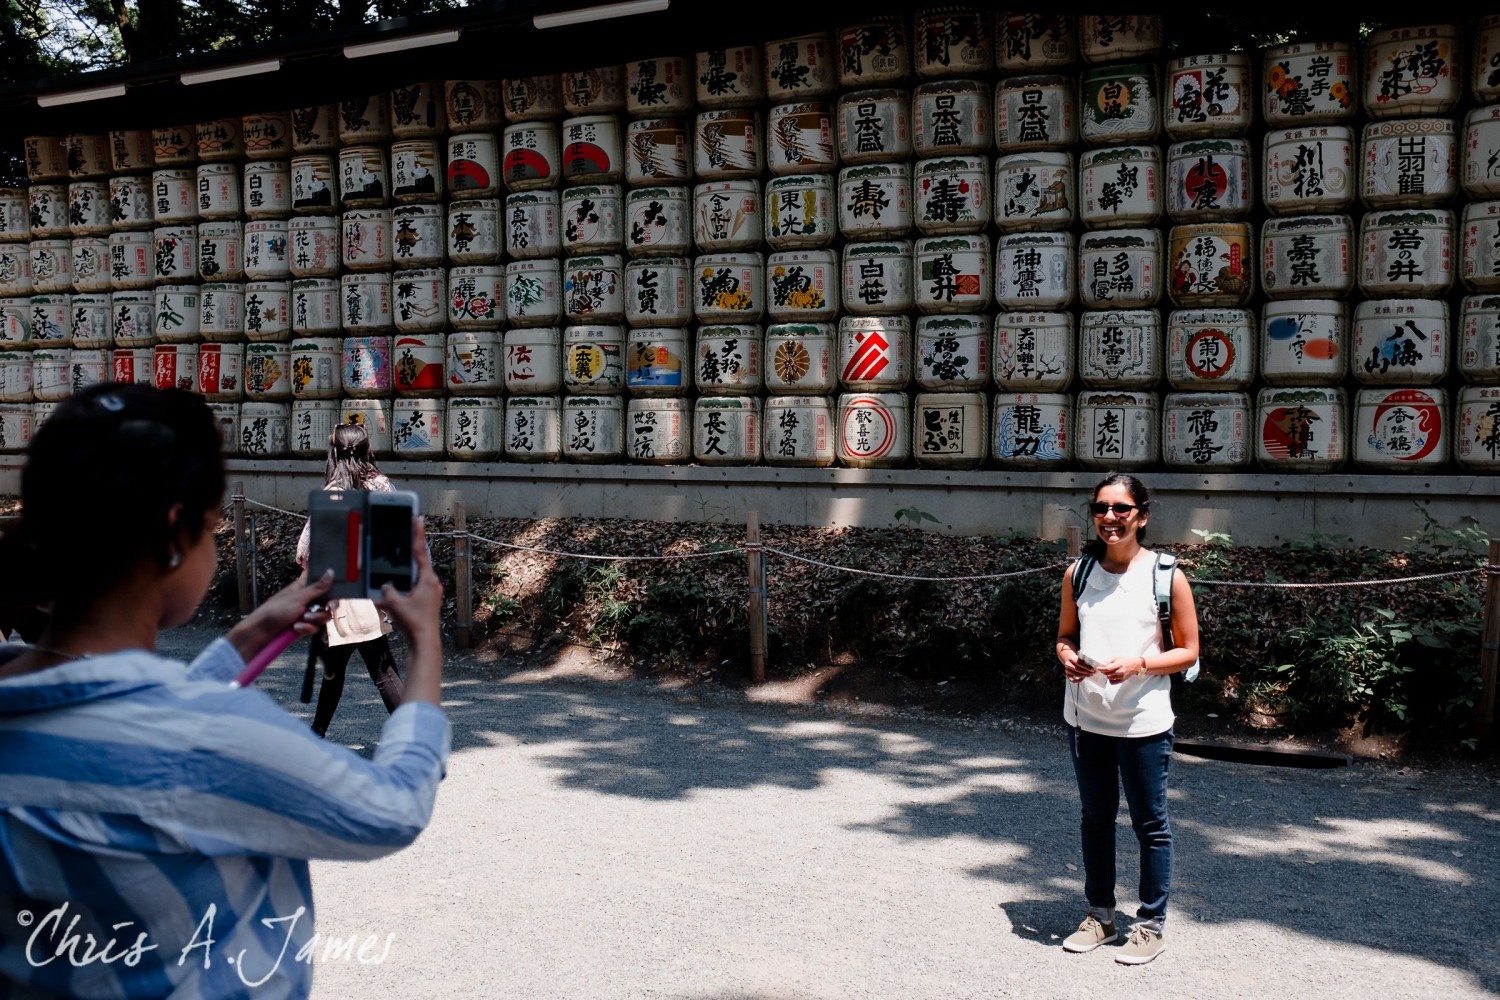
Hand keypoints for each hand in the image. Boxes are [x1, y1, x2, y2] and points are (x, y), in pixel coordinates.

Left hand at [227, 570, 332, 663]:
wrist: (261, 632)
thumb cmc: (276, 610)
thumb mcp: (299, 598)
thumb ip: (317, 587)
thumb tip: (331, 571)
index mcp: (304, 588)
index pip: (323, 584)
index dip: (332, 588)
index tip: (337, 592)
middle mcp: (307, 600)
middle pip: (328, 601)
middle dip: (327, 607)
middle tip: (330, 607)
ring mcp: (306, 614)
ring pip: (323, 616)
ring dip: (315, 619)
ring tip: (303, 620)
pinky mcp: (304, 627)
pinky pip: (315, 627)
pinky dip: (307, 628)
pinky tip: (296, 629)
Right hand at [376, 519, 444, 706]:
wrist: (424, 642)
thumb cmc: (413, 623)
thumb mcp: (395, 604)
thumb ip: (387, 591)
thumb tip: (384, 585)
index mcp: (427, 580)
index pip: (421, 552)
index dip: (417, 534)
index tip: (417, 518)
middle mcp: (432, 583)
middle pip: (419, 561)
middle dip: (410, 549)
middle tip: (404, 533)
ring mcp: (430, 592)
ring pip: (416, 575)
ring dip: (406, 569)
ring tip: (396, 560)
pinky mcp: (426, 601)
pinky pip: (414, 586)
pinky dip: (405, 583)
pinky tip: (395, 585)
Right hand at [1060, 647, 1091, 682]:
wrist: (1069, 660)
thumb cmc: (1077, 660)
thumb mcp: (1080, 658)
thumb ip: (1085, 662)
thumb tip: (1093, 667)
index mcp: (1071, 659)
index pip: (1080, 664)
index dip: (1087, 667)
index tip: (1093, 669)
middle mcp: (1068, 664)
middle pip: (1078, 670)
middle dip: (1087, 672)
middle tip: (1092, 673)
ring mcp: (1067, 670)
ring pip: (1076, 674)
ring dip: (1084, 676)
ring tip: (1089, 675)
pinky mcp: (1067, 675)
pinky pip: (1072, 680)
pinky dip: (1077, 680)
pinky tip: (1082, 679)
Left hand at [1098, 656, 1145, 684]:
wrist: (1135, 665)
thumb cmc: (1125, 661)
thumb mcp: (1117, 657)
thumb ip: (1109, 660)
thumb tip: (1102, 664)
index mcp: (1119, 665)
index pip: (1108, 668)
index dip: (1102, 669)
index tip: (1098, 668)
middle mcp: (1120, 671)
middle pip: (1108, 674)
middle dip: (1103, 672)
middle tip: (1101, 669)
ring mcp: (1121, 676)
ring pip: (1109, 678)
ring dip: (1106, 675)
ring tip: (1106, 672)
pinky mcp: (1122, 680)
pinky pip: (1113, 682)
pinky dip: (1110, 680)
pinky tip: (1110, 676)